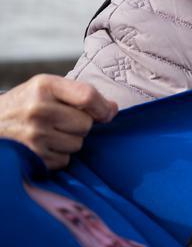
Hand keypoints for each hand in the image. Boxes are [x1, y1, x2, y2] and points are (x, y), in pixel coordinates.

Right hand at [0, 75, 117, 169]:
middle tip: (61, 122)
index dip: (102, 107)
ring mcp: (34, 135)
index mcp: (44, 86)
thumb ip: (80, 95)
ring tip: (48, 133)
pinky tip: (42, 146)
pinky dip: (58, 155)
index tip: (105, 113)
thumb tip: (113, 109)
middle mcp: (38, 109)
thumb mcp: (45, 89)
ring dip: (69, 141)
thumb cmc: (23, 105)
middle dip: (80, 125)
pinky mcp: (32, 156)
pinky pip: (64, 160)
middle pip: (86, 124)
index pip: (88, 96)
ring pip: (77, 144)